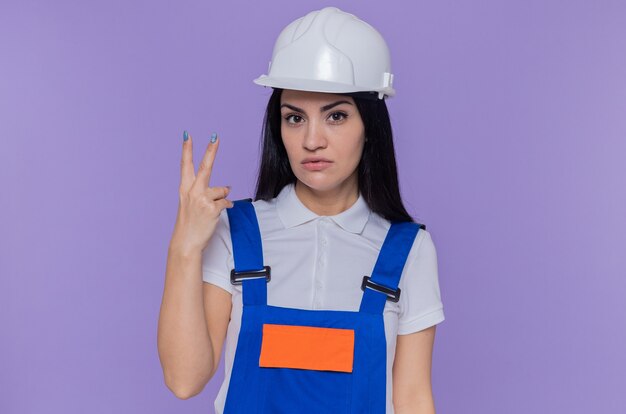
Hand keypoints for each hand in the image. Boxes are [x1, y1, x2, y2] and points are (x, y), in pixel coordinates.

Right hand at [169, 132, 232, 254]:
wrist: (186, 242)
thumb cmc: (190, 223)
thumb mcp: (191, 204)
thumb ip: (206, 192)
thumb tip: (227, 188)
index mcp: (184, 189)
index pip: (185, 165)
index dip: (187, 149)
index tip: (187, 135)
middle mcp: (192, 191)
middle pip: (205, 167)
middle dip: (211, 150)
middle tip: (215, 136)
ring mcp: (202, 199)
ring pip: (222, 190)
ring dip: (221, 199)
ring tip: (210, 210)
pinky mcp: (212, 208)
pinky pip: (226, 203)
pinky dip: (225, 207)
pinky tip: (215, 215)